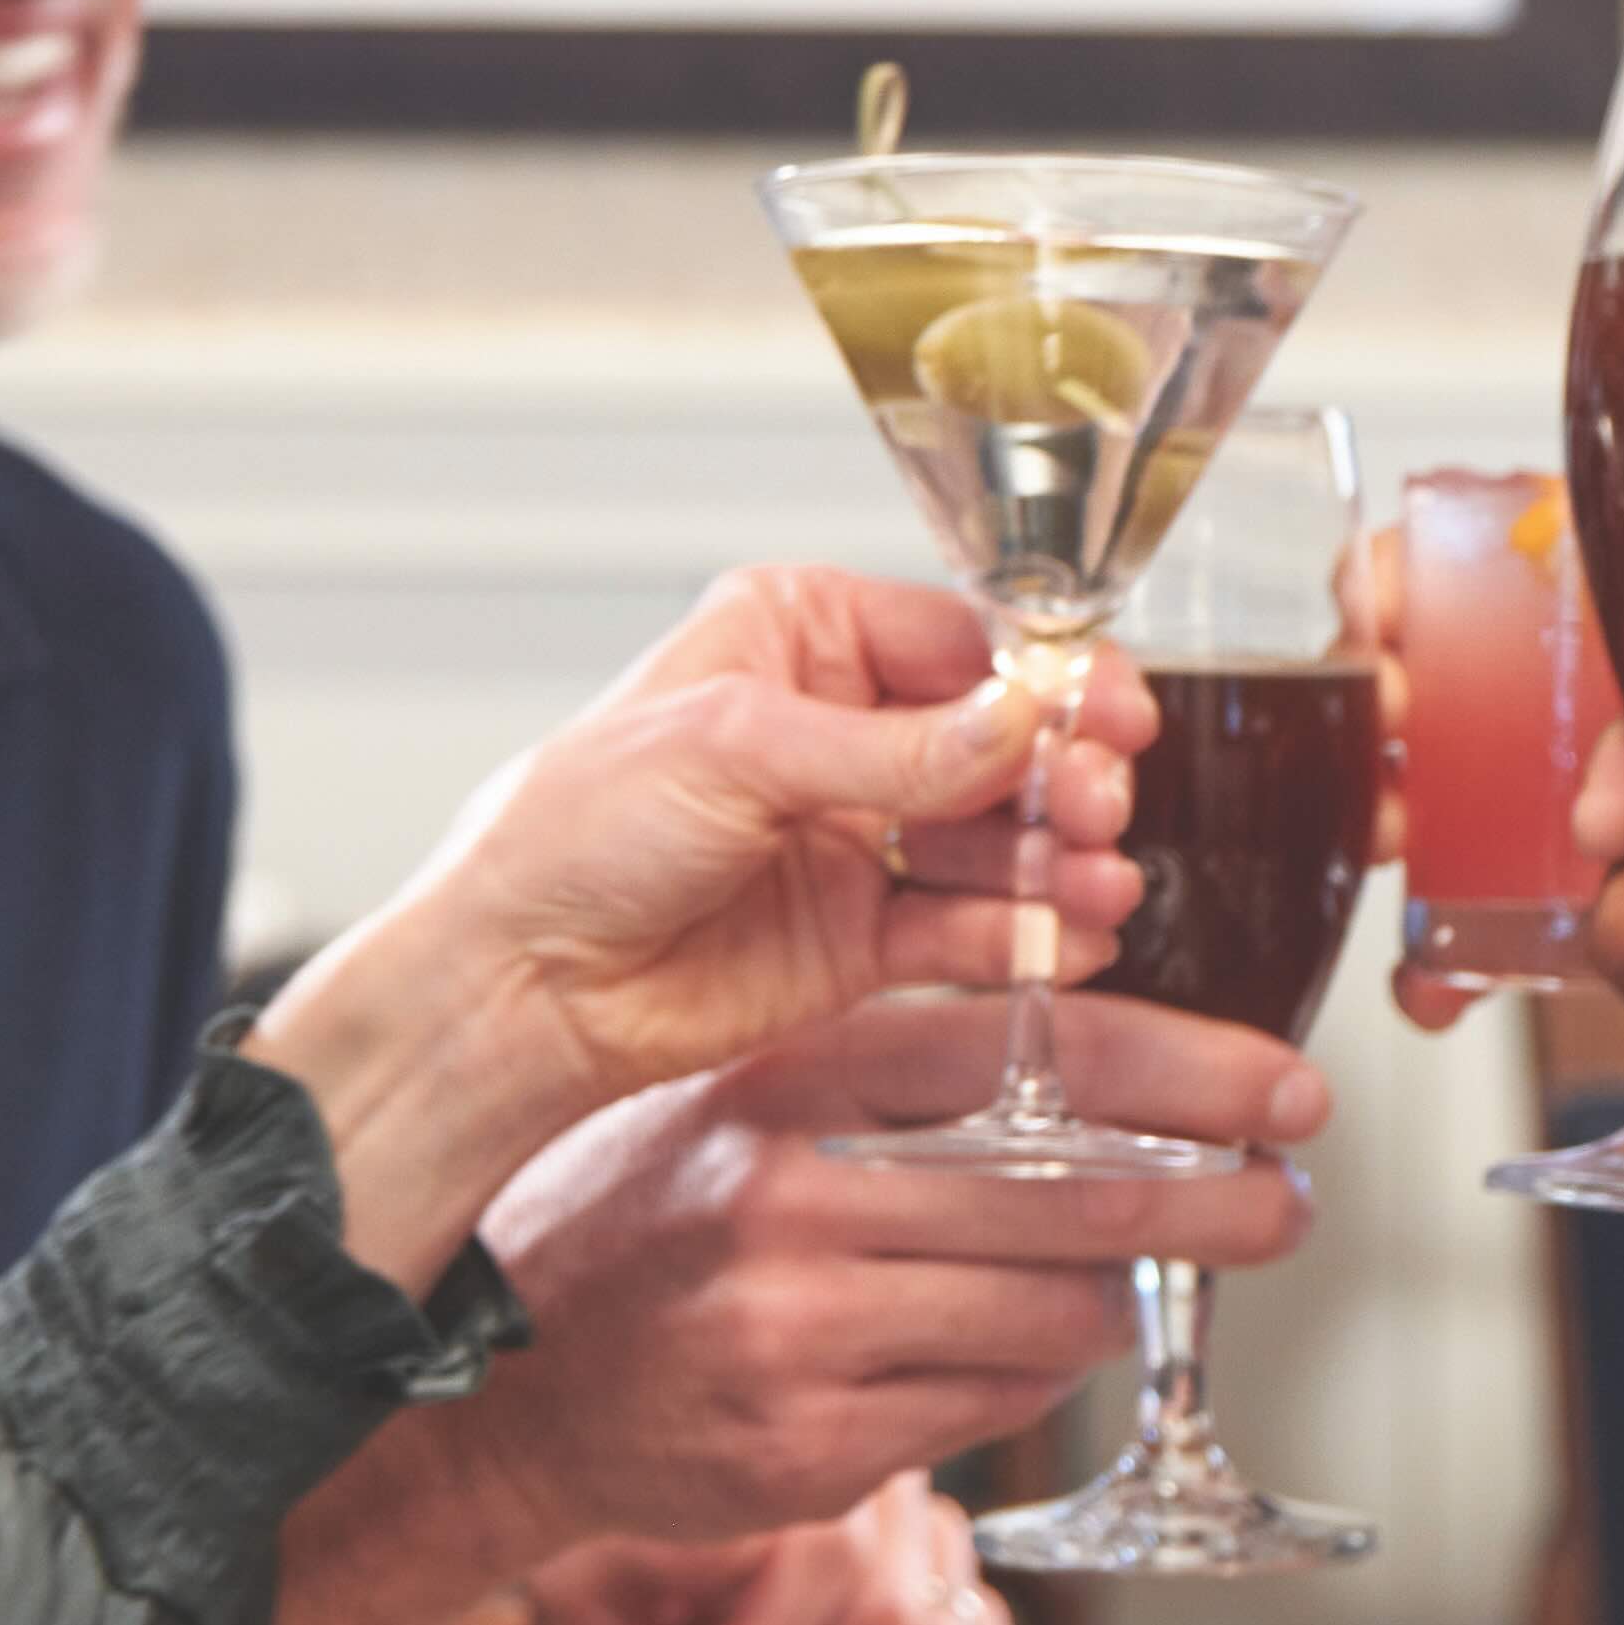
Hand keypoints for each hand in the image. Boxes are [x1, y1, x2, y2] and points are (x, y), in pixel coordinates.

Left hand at [255, 569, 1136, 1271]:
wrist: (517, 985)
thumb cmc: (572, 834)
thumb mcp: (734, 752)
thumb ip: (894, 748)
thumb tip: (1019, 721)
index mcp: (796, 639)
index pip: (957, 639)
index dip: (1042, 677)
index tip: (1106, 712)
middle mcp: (837, 731)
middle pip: (996, 740)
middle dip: (1059, 773)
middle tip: (1096, 804)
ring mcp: (855, 836)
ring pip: (995, 838)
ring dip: (1057, 860)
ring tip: (1096, 884)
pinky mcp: (861, 937)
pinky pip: (968, 928)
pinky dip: (1026, 934)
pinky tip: (1066, 937)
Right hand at [457, 991, 1326, 1544]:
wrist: (506, 1384)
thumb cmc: (650, 1220)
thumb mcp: (750, 1103)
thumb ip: (902, 1088)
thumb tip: (1118, 1090)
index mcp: (792, 1082)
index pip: (1032, 1058)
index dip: (1187, 1072)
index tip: (1288, 1093)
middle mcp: (795, 1201)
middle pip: (1073, 1199)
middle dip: (1213, 1206)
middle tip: (1287, 1203)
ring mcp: (802, 1334)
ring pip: (1050, 1319)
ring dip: (1115, 1304)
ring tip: (1123, 1283)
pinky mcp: (811, 1450)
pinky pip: (990, 1408)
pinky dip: (1028, 1377)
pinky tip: (1007, 1350)